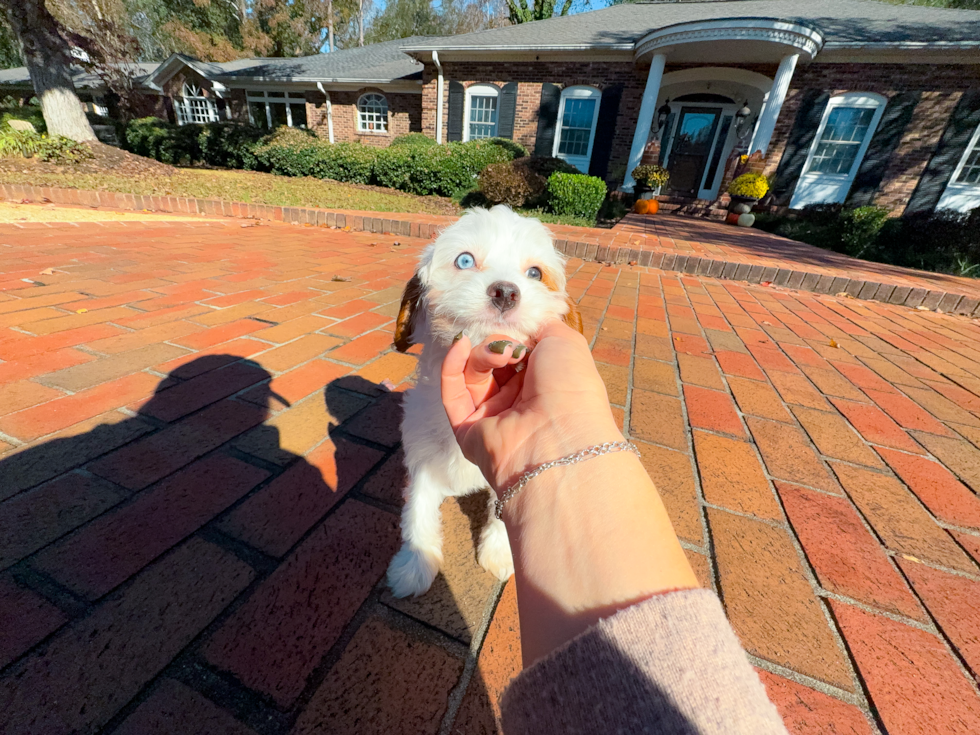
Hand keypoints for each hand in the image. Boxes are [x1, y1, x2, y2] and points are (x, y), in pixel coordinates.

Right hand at [441, 320, 624, 493]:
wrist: (559, 436)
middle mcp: (518, 400)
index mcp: (544, 383)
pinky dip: (452, 365)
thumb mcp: (564, 342)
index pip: (517, 350)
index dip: (513, 334)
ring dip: (482, 353)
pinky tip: (460, 345)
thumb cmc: (571, 387)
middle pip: (492, 359)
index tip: (517, 325)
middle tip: (512, 346)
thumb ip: (541, 324)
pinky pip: (452, 392)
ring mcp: (492, 416)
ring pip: (473, 372)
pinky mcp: (467, 429)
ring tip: (501, 353)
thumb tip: (519, 319)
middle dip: (498, 343)